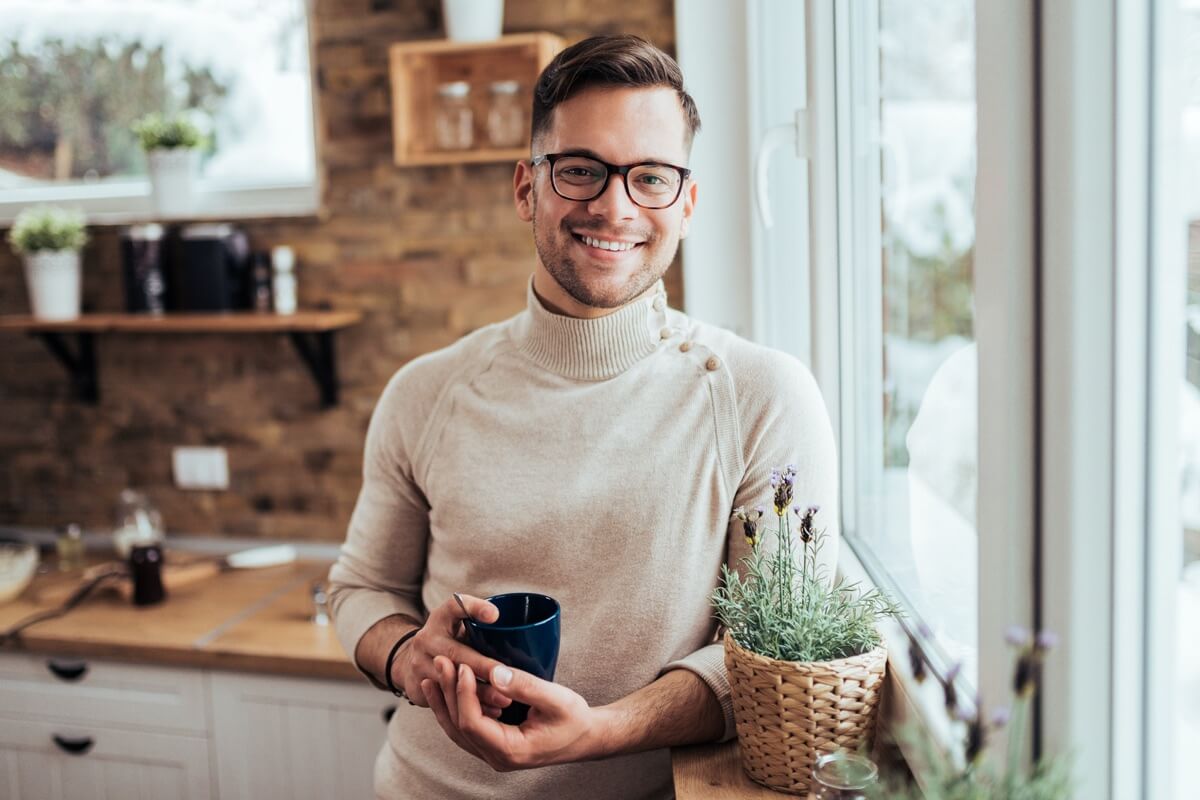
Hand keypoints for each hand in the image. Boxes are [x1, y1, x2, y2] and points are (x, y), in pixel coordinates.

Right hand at [390, 594, 511, 717]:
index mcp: (441, 618)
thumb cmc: (450, 641)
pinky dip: (469, 709)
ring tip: (505, 700)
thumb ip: (483, 628)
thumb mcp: (460, 625)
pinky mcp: (418, 688)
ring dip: (479, 693)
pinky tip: (490, 713)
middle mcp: (426, 639)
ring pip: (451, 681)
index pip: (455, 606)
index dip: (473, 608)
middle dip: (484, 667)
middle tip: (507, 676)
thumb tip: (527, 638)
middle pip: (457, 653)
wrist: (411, 661)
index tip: (495, 615)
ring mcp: (419, 664)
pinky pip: (446, 701)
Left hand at [422, 660, 608, 770]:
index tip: (463, 666)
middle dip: (447, 692)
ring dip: (445, 701)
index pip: (472, 723)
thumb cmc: (575, 720)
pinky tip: (448, 689)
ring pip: (458, 730)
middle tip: (440, 661)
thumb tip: (495, 671)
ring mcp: (494, 754)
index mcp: (511, 750)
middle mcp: (497, 758)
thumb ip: (525, 686)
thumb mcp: (556, 699)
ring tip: (433, 675)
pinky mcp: (495, 744)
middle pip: (459, 727)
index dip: (463, 693)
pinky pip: (467, 728)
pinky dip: (455, 707)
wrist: (586, 737)